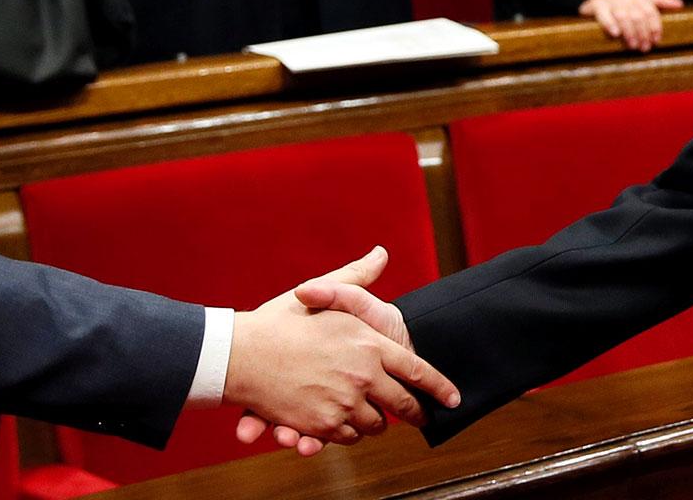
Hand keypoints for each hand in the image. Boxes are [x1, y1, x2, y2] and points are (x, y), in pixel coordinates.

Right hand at [233, 247, 438, 456]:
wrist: (240, 354)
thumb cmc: (280, 321)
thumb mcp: (324, 294)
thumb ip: (357, 279)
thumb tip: (381, 254)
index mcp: (369, 343)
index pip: (417, 370)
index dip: (438, 387)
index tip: (453, 398)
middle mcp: (363, 376)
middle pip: (403, 405)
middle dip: (415, 413)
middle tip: (421, 416)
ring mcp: (344, 403)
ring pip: (376, 425)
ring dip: (377, 422)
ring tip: (374, 416)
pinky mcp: (323, 426)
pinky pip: (348, 438)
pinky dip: (349, 433)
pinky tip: (344, 422)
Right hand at [578, 0, 684, 51]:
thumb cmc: (623, 2)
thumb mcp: (641, 0)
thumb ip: (660, 1)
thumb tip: (680, 4)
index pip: (650, 11)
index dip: (654, 26)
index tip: (656, 41)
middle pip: (638, 15)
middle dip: (643, 33)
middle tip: (644, 48)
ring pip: (623, 16)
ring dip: (629, 32)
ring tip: (632, 45)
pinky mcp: (596, 5)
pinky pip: (604, 14)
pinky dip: (610, 24)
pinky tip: (615, 34)